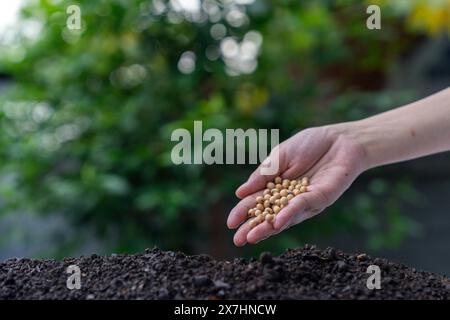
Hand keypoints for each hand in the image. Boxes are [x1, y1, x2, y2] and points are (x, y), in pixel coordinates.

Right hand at [227, 123, 367, 245]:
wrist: (339, 138)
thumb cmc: (308, 144)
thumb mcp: (279, 156)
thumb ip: (262, 174)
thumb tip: (240, 193)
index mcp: (276, 187)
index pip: (256, 202)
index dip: (243, 212)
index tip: (230, 223)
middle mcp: (289, 198)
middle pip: (269, 215)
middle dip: (253, 228)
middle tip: (238, 240)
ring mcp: (304, 201)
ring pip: (284, 217)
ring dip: (268, 228)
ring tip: (251, 237)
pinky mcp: (320, 198)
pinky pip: (302, 207)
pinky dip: (289, 214)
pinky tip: (277, 222)